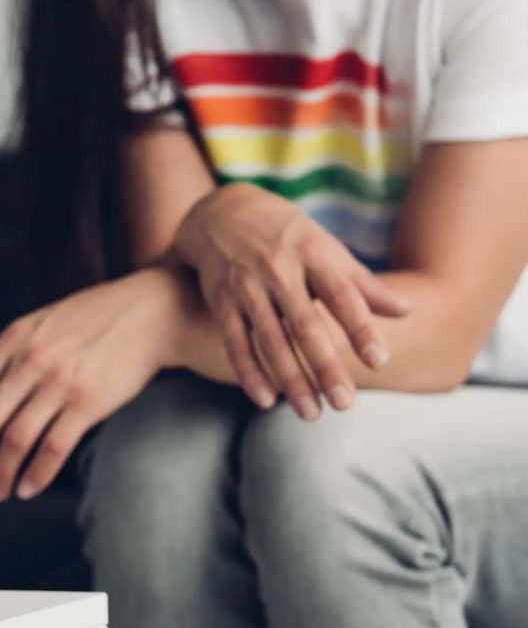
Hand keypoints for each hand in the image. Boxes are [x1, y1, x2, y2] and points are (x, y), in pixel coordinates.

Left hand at [0, 268, 183, 502]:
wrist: (150, 311)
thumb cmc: (90, 319)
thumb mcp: (35, 324)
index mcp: (13, 340)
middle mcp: (31, 361)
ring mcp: (60, 382)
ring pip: (16, 439)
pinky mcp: (90, 402)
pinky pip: (54, 448)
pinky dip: (36, 474)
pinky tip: (26, 488)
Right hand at [174, 183, 410, 418]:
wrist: (221, 213)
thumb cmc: (287, 236)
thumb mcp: (325, 248)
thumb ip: (362, 283)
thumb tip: (406, 311)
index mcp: (312, 254)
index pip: (342, 295)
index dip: (360, 329)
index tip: (379, 361)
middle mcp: (277, 270)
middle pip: (304, 325)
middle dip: (324, 367)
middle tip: (345, 404)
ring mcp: (246, 286)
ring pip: (269, 340)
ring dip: (290, 379)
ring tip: (311, 414)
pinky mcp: (221, 302)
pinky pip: (235, 342)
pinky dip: (249, 372)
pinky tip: (266, 400)